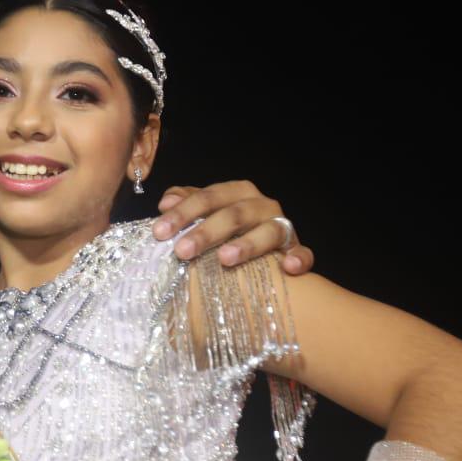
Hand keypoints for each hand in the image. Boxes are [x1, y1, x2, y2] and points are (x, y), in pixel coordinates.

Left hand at [152, 182, 313, 274]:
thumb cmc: (225, 230)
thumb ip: (185, 204)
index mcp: (237, 193)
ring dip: (247, 244)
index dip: (182, 213)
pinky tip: (287, 267)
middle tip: (181, 251)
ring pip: (267, 231)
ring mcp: (281, 226)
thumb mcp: (204, 213)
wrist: (262, 248)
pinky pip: (303, 253)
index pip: (207, 197)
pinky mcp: (296, 249)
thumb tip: (166, 202)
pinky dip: (298, 258)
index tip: (158, 232)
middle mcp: (261, 205)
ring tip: (225, 259)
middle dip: (206, 232)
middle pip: (234, 214)